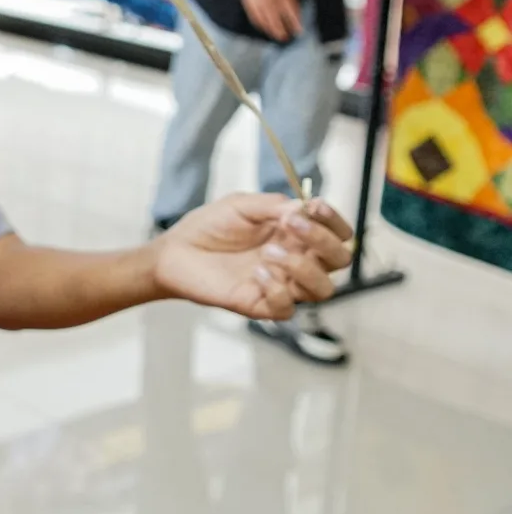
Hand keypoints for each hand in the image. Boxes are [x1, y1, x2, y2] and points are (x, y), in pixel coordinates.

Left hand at [153, 194, 352, 319]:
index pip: (338, 233)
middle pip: (339, 260)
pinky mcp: (260, 305)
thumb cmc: (210, 227)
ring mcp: (281, 285)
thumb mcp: (241, 205)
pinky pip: (287, 308)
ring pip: (323, 289)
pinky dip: (278, 290)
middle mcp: (297, 261)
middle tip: (290, 225)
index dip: (334, 221)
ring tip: (269, 252)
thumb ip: (273, 205)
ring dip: (303, 268)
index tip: (314, 206)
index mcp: (297, 235)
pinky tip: (256, 273)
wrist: (175, 251)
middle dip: (323, 240)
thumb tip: (303, 209)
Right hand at [238, 0, 302, 41]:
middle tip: (286, 38)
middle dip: (283, 32)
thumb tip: (295, 15)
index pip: (292, 14)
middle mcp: (273, 2)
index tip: (299, 32)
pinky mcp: (251, 7)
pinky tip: (264, 28)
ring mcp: (261, 5)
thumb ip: (290, 1)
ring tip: (276, 36)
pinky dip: (261, 26)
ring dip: (272, 31)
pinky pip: (257, 20)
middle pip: (279, 22)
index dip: (296, 24)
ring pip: (267, 23)